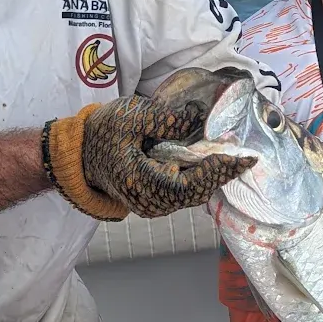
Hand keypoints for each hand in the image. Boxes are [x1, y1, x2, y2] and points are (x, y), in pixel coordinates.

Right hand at [47, 95, 251, 219]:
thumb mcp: (131, 117)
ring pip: (193, 193)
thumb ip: (165, 119)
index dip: (221, 171)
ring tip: (232, 156)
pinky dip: (199, 176)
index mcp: (145, 183)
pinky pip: (184, 191)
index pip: (193, 183)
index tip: (244, 158)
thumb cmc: (101, 134)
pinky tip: (211, 160)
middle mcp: (152, 202)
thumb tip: (198, 117)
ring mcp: (153, 205)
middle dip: (222, 173)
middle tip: (245, 155)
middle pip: (198, 191)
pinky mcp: (154, 200)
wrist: (77, 154)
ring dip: (212, 175)